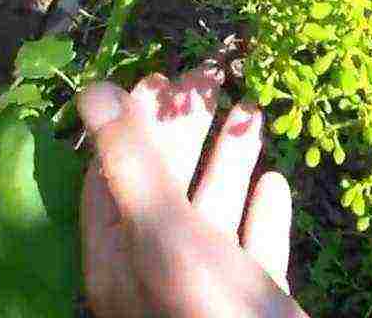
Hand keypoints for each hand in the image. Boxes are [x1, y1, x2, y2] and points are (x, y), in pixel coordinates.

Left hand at [78, 67, 307, 317]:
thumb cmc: (207, 309)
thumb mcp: (163, 230)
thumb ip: (131, 160)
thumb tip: (94, 90)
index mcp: (121, 254)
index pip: (114, 174)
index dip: (132, 124)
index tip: (161, 78)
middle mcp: (157, 268)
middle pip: (166, 182)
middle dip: (188, 127)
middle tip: (211, 76)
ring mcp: (207, 285)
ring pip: (213, 208)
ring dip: (231, 157)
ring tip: (253, 109)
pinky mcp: (250, 297)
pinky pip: (253, 245)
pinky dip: (263, 210)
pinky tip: (277, 181)